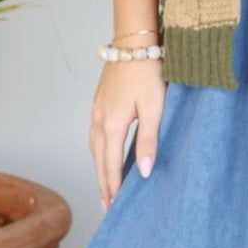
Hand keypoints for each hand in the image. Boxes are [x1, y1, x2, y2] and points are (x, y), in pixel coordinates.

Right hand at [90, 59, 165, 207]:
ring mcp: (96, 110)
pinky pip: (94, 135)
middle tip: (107, 205)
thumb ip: (148, 141)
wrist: (134, 41)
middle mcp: (98, 120)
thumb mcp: (154, 108)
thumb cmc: (148, 72)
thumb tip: (145, 172)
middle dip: (103, 183)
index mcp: (111, 125)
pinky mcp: (99, 102)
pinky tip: (104, 154)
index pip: (111, 165)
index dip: (113, 187)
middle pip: (98, 159)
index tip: (114, 206)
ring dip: (99, 168)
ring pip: (94, 147)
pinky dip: (98, 151)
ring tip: (105, 186)